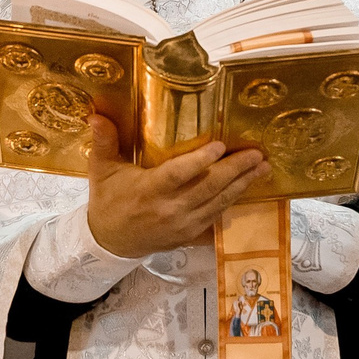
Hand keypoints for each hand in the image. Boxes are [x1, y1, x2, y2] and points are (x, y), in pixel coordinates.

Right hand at [84, 114, 264, 259]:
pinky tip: (248, 188)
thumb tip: (96, 115)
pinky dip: (234, 202)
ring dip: (242, 185)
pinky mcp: (191, 235)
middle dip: (236, 170)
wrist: (111, 243)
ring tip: (262, 168)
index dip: (200, 161)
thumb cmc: (109, 201)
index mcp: (148, 191)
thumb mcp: (102, 171)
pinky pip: (217, 217)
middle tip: (257, 154)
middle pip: (208, 188)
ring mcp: (183, 225)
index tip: (220, 146)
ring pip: (218, 203)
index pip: (178, 175)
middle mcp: (169, 209)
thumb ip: (104, 142)